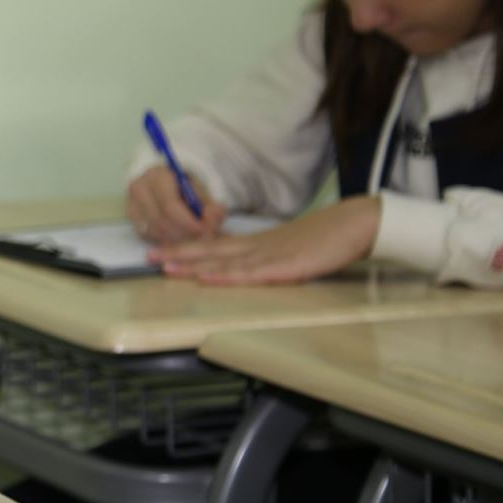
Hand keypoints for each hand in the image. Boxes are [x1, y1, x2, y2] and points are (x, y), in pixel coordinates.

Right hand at [126, 165, 225, 244]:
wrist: (164, 179)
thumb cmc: (185, 184)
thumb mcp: (202, 190)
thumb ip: (210, 205)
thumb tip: (213, 218)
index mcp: (157, 175)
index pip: (170, 206)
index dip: (188, 223)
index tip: (204, 231)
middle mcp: (139, 188)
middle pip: (161, 221)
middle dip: (184, 235)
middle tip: (201, 240)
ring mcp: (132, 203)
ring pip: (154, 231)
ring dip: (176, 240)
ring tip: (193, 239)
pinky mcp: (131, 216)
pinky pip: (148, 234)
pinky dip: (165, 240)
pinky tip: (179, 237)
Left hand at [149, 197, 380, 284]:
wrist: (356, 225)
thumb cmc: (326, 237)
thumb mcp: (290, 246)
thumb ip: (268, 255)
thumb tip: (247, 265)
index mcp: (258, 243)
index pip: (216, 246)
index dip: (187, 249)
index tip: (162, 252)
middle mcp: (258, 247)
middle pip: (211, 251)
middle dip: (178, 254)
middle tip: (147, 256)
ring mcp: (270, 256)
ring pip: (223, 261)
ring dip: (192, 264)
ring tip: (165, 267)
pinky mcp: (286, 267)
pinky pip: (251, 273)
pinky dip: (227, 276)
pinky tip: (207, 277)